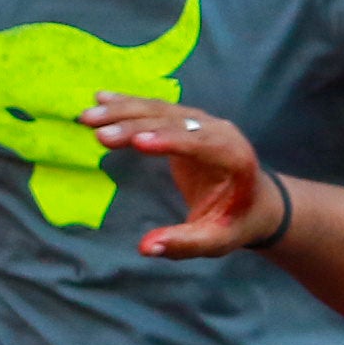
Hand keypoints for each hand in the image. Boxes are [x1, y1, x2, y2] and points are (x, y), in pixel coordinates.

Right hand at [82, 94, 281, 257]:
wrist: (255, 199)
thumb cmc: (235, 222)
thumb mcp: (216, 241)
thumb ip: (185, 244)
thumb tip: (147, 248)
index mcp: (234, 157)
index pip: (201, 144)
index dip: (170, 142)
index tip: (137, 143)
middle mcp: (218, 131)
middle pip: (173, 122)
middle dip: (134, 126)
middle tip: (98, 133)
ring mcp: (201, 121)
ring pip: (159, 110)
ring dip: (123, 111)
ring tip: (88, 117)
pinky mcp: (185, 120)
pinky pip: (154, 108)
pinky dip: (127, 103)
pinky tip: (101, 97)